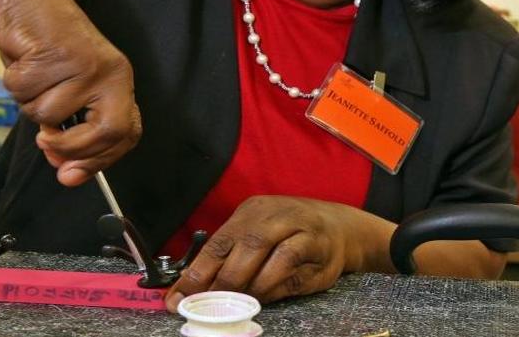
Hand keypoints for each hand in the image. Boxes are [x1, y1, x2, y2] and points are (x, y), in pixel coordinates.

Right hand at [0, 0, 141, 186]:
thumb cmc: (45, 43)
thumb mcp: (68, 86)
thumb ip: (71, 126)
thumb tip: (64, 168)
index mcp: (118, 81)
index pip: (124, 134)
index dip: (99, 161)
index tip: (72, 175)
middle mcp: (107, 73)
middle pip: (101, 134)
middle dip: (68, 147)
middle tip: (46, 141)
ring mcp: (81, 64)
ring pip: (47, 114)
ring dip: (28, 100)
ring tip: (32, 72)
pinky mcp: (51, 54)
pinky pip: (23, 90)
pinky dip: (14, 79)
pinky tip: (22, 56)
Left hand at [164, 196, 393, 310]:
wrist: (340, 227)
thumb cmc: (290, 236)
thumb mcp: (258, 238)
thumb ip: (231, 259)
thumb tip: (194, 289)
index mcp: (250, 212)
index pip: (216, 243)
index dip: (196, 272)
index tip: (178, 298)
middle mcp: (272, 214)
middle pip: (239, 245)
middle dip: (219, 281)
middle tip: (206, 307)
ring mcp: (296, 226)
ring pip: (265, 252)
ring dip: (247, 283)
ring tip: (233, 304)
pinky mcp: (317, 245)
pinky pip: (291, 264)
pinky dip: (273, 282)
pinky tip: (264, 295)